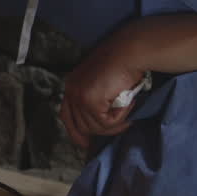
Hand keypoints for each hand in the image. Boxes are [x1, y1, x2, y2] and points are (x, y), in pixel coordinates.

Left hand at [59, 28, 147, 148]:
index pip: (66, 116)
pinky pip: (106, 122)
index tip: (86, 144)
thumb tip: (99, 125)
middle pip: (80, 126)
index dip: (75, 132)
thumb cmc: (123, 64)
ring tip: (128, 108)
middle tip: (123, 124)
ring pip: (95, 127)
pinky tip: (128, 103)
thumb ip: (96, 99)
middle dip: (102, 131)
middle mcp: (71, 90)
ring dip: (115, 123)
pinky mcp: (90, 100)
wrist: (130, 50)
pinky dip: (120, 117)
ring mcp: (79, 96)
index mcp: (72, 85)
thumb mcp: (102, 83)